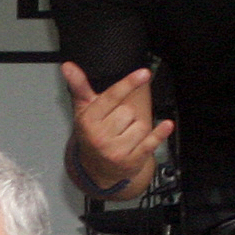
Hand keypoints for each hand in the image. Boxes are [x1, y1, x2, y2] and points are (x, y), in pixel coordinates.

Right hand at [59, 63, 170, 196]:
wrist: (96, 169)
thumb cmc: (91, 133)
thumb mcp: (84, 111)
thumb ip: (79, 87)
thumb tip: (67, 66)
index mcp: (89, 121)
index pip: (112, 97)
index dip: (129, 84)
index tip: (144, 73)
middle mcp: (100, 137)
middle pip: (129, 110)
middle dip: (126, 114)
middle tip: (115, 124)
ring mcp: (116, 151)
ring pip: (141, 124)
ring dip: (136, 127)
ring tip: (124, 135)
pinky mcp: (132, 160)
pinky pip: (151, 141)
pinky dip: (160, 133)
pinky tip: (167, 125)